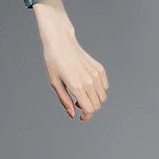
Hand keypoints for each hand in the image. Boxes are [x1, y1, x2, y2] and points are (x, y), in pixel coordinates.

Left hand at [32, 2, 107, 120]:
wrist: (60, 42)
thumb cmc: (53, 62)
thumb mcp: (55, 83)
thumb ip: (65, 100)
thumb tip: (73, 115)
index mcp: (76, 86)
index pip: (90, 109)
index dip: (86, 116)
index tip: (81, 117)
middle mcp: (89, 81)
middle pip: (97, 105)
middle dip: (89, 109)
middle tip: (77, 103)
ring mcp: (96, 74)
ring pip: (103, 97)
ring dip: (94, 100)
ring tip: (82, 94)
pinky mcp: (100, 68)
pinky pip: (105, 86)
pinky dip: (99, 90)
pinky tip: (87, 85)